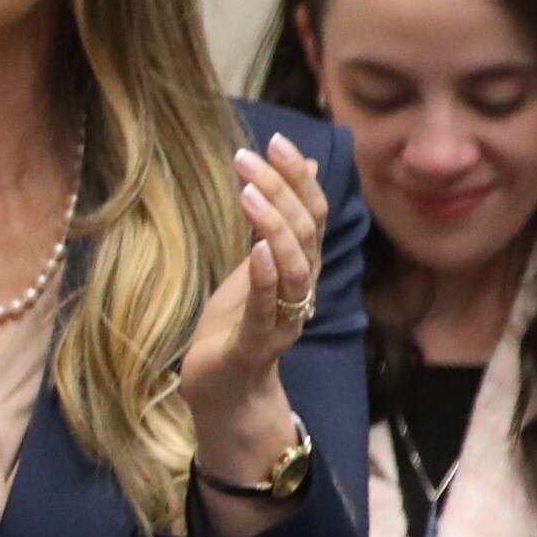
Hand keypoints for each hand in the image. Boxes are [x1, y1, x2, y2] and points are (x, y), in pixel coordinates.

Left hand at [181, 133, 330, 472]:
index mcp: (298, 268)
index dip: (299, 177)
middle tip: (248, 156)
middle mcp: (300, 291)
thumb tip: (296, 172)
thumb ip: (273, 226)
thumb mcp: (252, 268)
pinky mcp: (257, 346)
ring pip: (295, 266)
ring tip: (249, 190)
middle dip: (282, 190)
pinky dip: (267, 277)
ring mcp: (282, 319)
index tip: (275, 140)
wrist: (225, 395)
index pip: (311, 214)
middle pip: (306, 232)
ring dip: (274, 225)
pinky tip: (257, 249)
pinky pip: (270, 309)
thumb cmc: (237, 329)